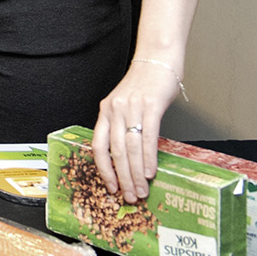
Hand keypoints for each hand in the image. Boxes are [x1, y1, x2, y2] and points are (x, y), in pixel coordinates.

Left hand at [91, 59, 182, 203]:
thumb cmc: (145, 83)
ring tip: (142, 190)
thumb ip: (124, 126)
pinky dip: (148, 158)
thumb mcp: (126, 104)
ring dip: (136, 174)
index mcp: (106, 111)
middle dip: (123, 178)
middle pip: (115, 152)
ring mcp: (132, 108)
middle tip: (131, 196)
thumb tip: (130, 158)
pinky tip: (150, 171)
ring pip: (130, 148)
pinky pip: (147, 137)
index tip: (111, 188)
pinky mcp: (150, 106)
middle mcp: (115, 110)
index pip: (98, 146)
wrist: (157, 58)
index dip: (104, 170)